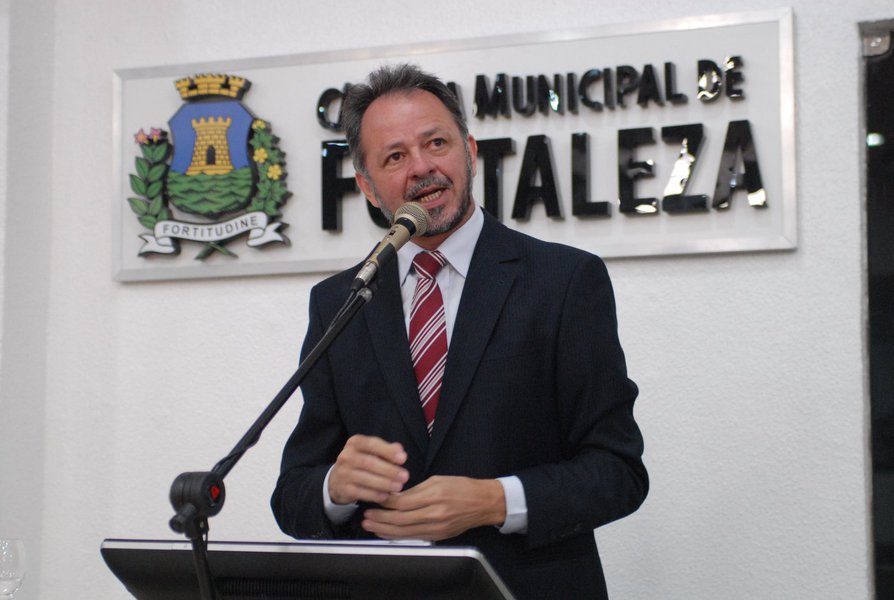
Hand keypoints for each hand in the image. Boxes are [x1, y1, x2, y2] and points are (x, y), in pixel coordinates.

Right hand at [328, 435, 408, 504]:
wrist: (337, 479)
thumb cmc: (361, 462)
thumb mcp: (372, 452)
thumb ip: (386, 450)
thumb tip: (400, 450)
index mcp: (355, 442)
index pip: (372, 444)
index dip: (388, 451)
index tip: (403, 459)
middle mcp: (346, 456)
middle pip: (369, 462)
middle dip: (389, 470)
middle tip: (405, 476)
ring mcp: (342, 473)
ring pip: (365, 478)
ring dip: (384, 483)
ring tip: (399, 486)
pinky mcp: (342, 488)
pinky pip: (360, 492)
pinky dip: (374, 495)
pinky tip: (386, 495)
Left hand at [362, 476, 505, 540]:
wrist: (484, 503)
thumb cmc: (462, 488)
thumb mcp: (437, 480)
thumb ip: (415, 490)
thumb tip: (395, 496)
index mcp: (434, 496)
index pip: (403, 502)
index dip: (386, 502)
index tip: (375, 499)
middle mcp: (435, 514)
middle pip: (400, 520)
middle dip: (380, 519)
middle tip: (366, 517)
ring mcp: (437, 528)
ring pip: (405, 532)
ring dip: (385, 530)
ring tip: (371, 526)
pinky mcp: (439, 536)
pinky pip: (414, 537)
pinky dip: (398, 536)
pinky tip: (387, 533)